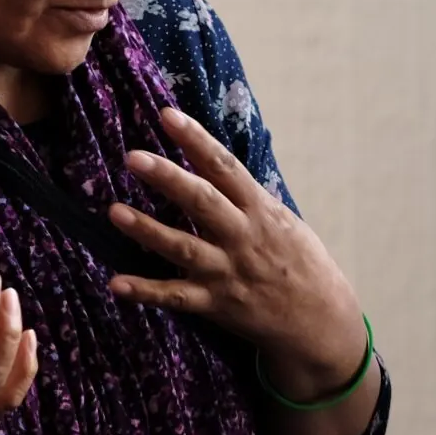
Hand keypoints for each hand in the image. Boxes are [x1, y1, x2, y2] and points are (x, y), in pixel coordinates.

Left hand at [106, 107, 367, 400]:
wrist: (321, 320)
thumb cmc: (300, 262)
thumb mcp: (282, 220)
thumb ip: (245, 196)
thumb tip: (212, 163)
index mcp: (259, 210)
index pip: (224, 166)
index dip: (196, 139)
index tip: (167, 115)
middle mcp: (242, 237)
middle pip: (201, 202)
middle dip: (168, 178)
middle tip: (133, 157)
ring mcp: (227, 271)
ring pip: (183, 247)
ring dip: (147, 230)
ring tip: (114, 211)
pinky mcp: (216, 304)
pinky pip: (177, 297)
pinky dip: (146, 291)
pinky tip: (116, 284)